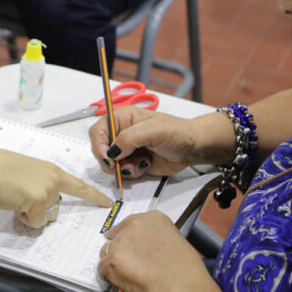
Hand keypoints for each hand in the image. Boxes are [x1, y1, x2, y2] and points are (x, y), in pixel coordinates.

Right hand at [0, 149, 112, 227]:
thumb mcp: (26, 173)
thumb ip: (39, 184)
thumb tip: (39, 204)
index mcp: (51, 170)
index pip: (78, 185)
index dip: (93, 196)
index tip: (108, 202)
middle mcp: (53, 179)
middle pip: (56, 208)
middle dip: (40, 209)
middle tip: (21, 197)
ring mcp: (48, 191)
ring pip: (45, 217)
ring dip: (31, 214)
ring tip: (15, 198)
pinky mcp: (39, 202)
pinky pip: (35, 222)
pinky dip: (24, 218)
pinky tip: (14, 204)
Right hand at [89, 106, 215, 179]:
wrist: (193, 148)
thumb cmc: (177, 132)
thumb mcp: (152, 130)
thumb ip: (129, 138)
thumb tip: (112, 152)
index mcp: (122, 118)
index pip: (98, 131)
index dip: (99, 145)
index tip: (108, 158)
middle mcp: (121, 133)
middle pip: (101, 149)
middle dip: (111, 161)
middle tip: (123, 165)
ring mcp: (127, 149)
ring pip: (111, 164)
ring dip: (123, 168)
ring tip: (141, 163)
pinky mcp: (134, 163)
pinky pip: (123, 172)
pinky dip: (132, 173)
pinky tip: (146, 165)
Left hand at [98, 210, 211, 291]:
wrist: (184, 291)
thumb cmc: (187, 274)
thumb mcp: (174, 244)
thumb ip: (155, 241)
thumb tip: (144, 251)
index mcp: (153, 218)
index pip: (131, 224)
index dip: (131, 239)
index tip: (132, 248)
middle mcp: (135, 225)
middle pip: (117, 237)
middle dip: (122, 251)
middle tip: (132, 266)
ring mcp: (121, 243)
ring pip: (108, 252)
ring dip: (115, 263)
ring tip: (130, 277)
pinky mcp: (112, 261)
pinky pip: (103, 269)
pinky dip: (111, 278)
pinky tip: (125, 284)